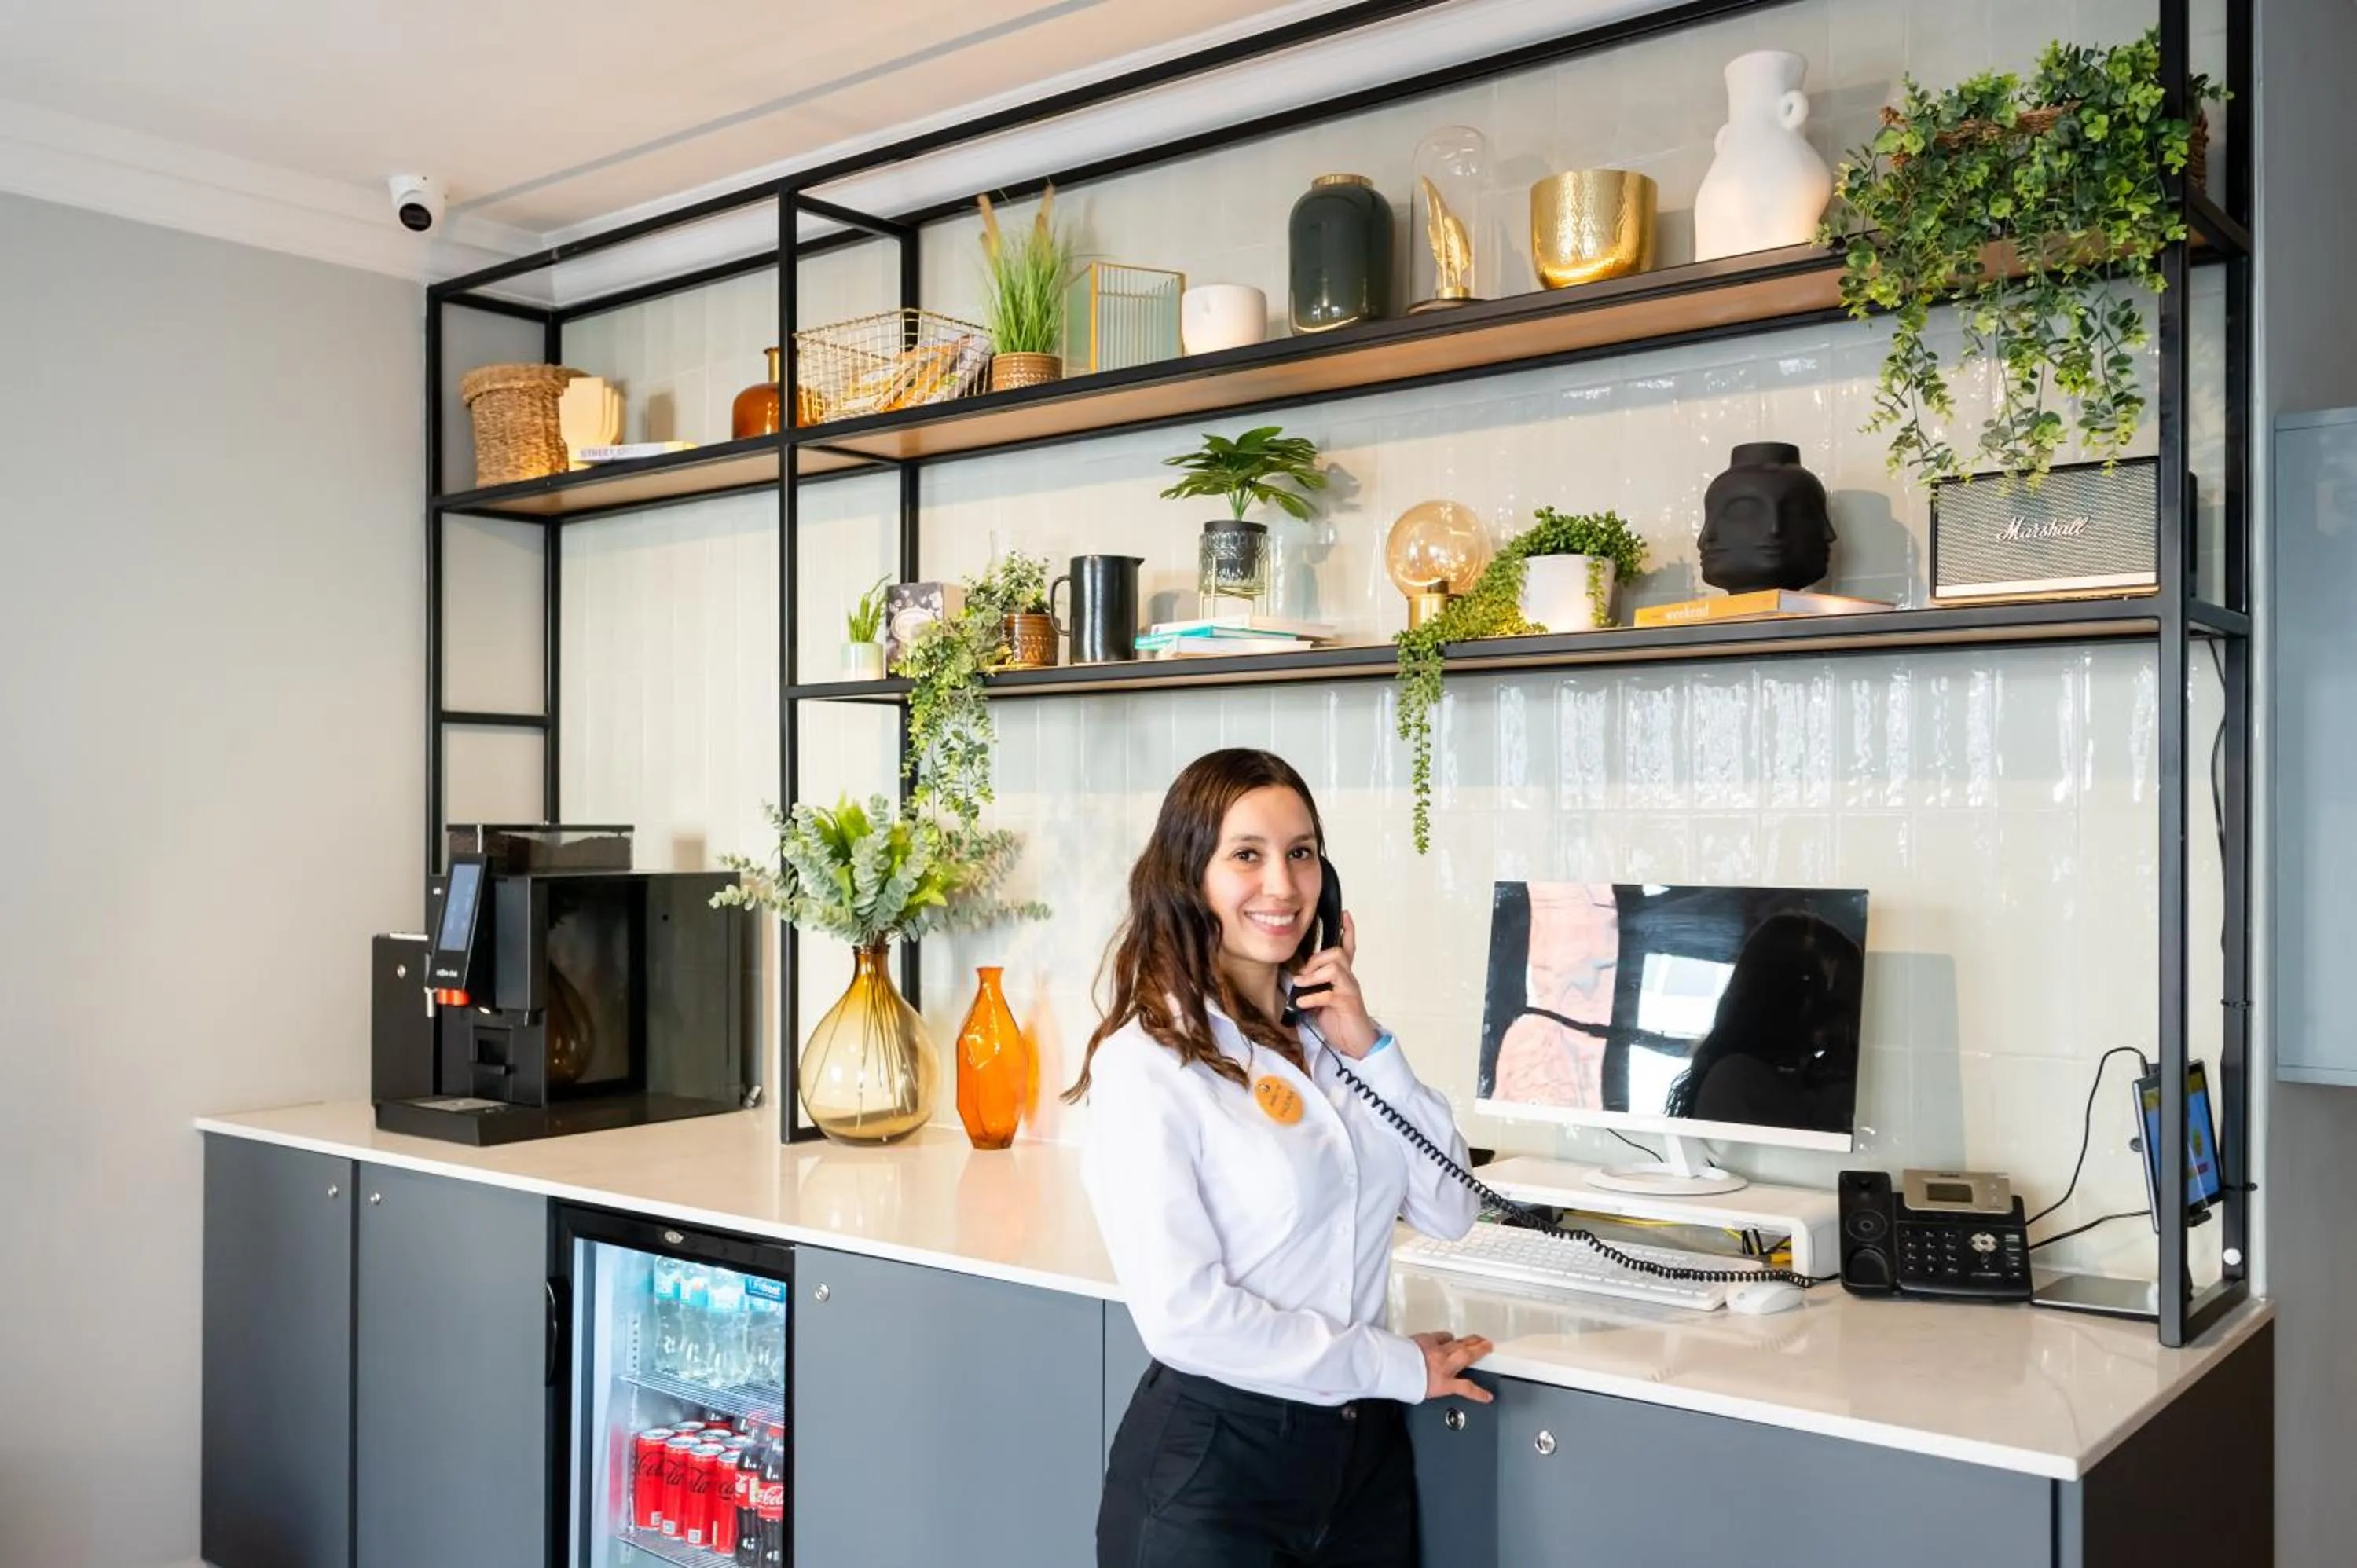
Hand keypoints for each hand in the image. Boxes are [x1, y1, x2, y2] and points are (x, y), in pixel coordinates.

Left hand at [1295, 910, 1377, 1056]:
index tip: (1345, 914)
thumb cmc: (1339, 1021)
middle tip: (1302, 975)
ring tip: (1300, 985)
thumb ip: (1315, 987)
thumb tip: (1295, 980)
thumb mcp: (1323, 1000)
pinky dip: (1311, 997)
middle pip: (1337, 954)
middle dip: (1316, 959)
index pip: (1348, 948)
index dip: (1348, 931)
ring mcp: (1350, 991)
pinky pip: (1329, 994)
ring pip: (1335, 968)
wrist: (1357, 1045)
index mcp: (1344, 977)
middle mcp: (1349, 980)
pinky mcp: (1348, 1005)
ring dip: (1313, 975)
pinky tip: (1302, 1003)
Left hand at [1413, 1331, 1493, 1402]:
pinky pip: (1442, 1336)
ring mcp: (1437, 1350)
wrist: (1392, 1367)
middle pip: (1468, 1355)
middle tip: (1488, 1345)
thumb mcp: (1427, 1393)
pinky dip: (1447, 1337)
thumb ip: (1438, 1386)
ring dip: (1470, 1340)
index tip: (1487, 1396)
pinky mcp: (1427, 1339)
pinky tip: (1449, 1337)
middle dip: (1480, 1350)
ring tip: (1476, 1338)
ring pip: (1459, 1343)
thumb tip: (1441, 1387)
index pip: (1467, 1388)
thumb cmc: (1406, 1382)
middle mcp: (1444, 1364)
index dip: (1479, 1393)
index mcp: (1444, 1382)